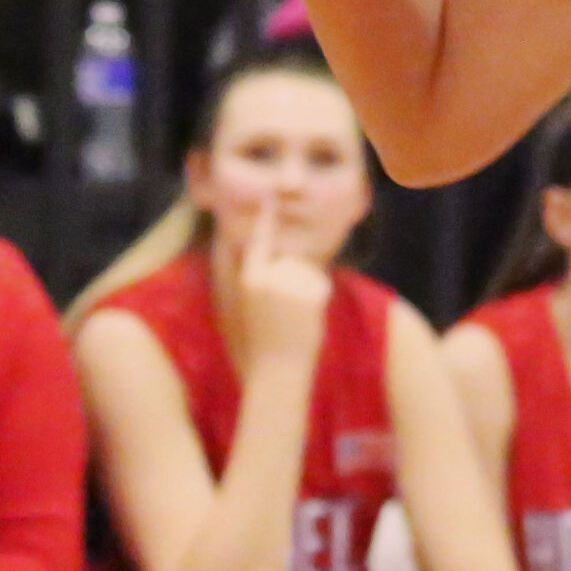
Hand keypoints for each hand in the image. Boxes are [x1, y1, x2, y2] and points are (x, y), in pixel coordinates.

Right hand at [235, 199, 333, 371]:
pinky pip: (321, 285)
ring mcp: (292, 283)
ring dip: (307, 292)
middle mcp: (269, 277)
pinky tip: (308, 320)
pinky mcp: (312, 292)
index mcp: (250, 280)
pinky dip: (319, 301)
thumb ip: (260, 281)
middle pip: (290, 260)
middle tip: (285, 312)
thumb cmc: (263, 345)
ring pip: (308, 273)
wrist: (276, 373)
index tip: (270, 197)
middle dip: (294, 278)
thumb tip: (273, 259)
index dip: (265, 219)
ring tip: (295, 319)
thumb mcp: (252, 309)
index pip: (258, 242)